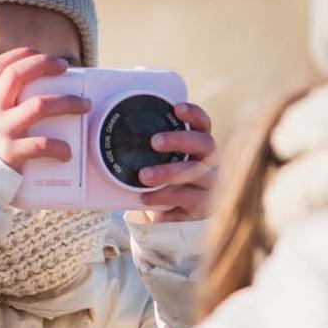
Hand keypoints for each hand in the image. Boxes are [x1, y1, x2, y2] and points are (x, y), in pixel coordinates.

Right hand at [0, 47, 90, 171]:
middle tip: (65, 68)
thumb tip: (35, 93)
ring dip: (66, 102)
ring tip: (84, 105)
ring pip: (38, 106)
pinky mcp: (11, 153)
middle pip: (17, 76)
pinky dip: (59, 146)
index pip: (0, 66)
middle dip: (44, 65)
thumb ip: (1, 106)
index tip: (42, 55)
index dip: (21, 55)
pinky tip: (67, 151)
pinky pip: (41, 144)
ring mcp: (1, 131)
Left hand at [137, 102, 216, 222]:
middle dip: (180, 139)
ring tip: (143, 176)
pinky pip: (189, 197)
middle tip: (154, 141)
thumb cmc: (162, 185)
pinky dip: (166, 195)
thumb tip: (117, 129)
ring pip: (196, 172)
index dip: (194, 114)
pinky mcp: (205, 205)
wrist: (168, 220)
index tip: (176, 108)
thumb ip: (152, 150)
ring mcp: (211, 184)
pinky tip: (147, 198)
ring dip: (168, 171)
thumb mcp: (158, 165)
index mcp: (199, 147)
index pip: (203, 125)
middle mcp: (210, 162)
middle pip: (206, 143)